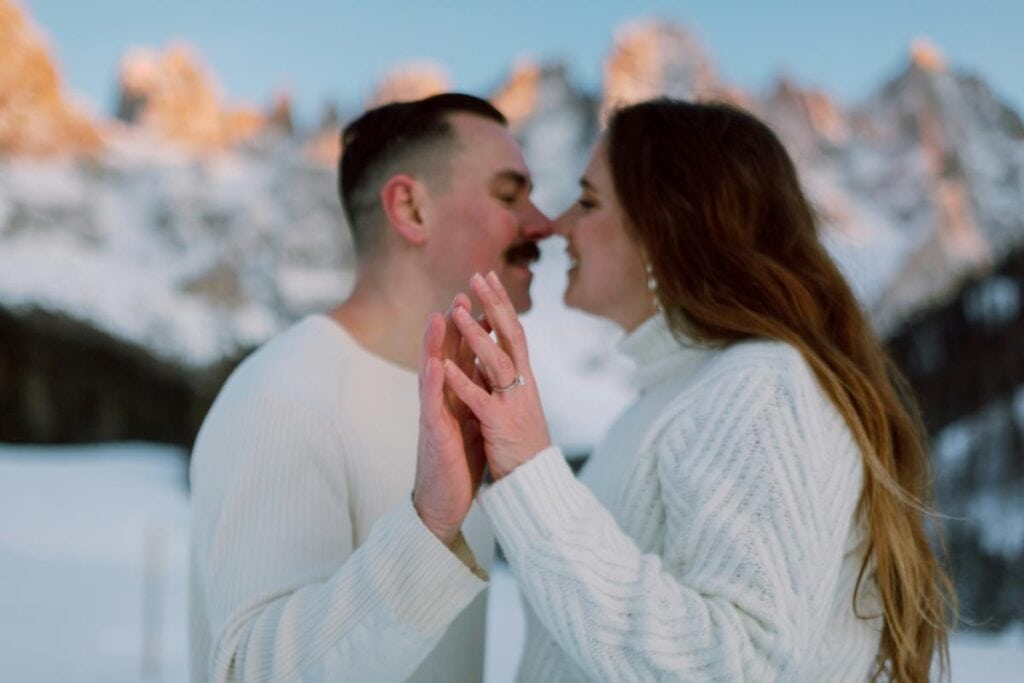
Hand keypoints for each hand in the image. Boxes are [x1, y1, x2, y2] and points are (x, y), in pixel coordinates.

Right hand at [412, 296, 486, 544]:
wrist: (445, 502)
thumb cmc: (459, 463)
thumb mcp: (473, 421)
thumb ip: (476, 396)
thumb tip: (488, 375)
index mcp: (458, 396)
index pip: (464, 356)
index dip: (473, 330)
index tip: (483, 301)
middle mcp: (444, 399)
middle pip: (447, 355)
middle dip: (453, 325)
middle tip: (460, 293)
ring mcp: (435, 415)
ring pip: (432, 372)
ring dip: (434, 344)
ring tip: (438, 316)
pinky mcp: (433, 435)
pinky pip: (431, 405)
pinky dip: (432, 382)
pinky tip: (433, 363)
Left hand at [444, 271, 551, 479]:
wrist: (534, 484)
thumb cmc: (521, 446)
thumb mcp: (516, 405)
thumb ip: (505, 380)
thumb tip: (493, 355)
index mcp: (524, 380)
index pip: (514, 332)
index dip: (502, 303)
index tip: (488, 276)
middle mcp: (523, 386)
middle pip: (511, 335)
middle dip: (494, 304)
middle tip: (478, 275)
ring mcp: (512, 404)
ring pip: (496, 361)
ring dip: (476, 335)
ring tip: (457, 311)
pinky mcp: (500, 425)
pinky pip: (478, 399)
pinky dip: (461, 381)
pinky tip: (445, 364)